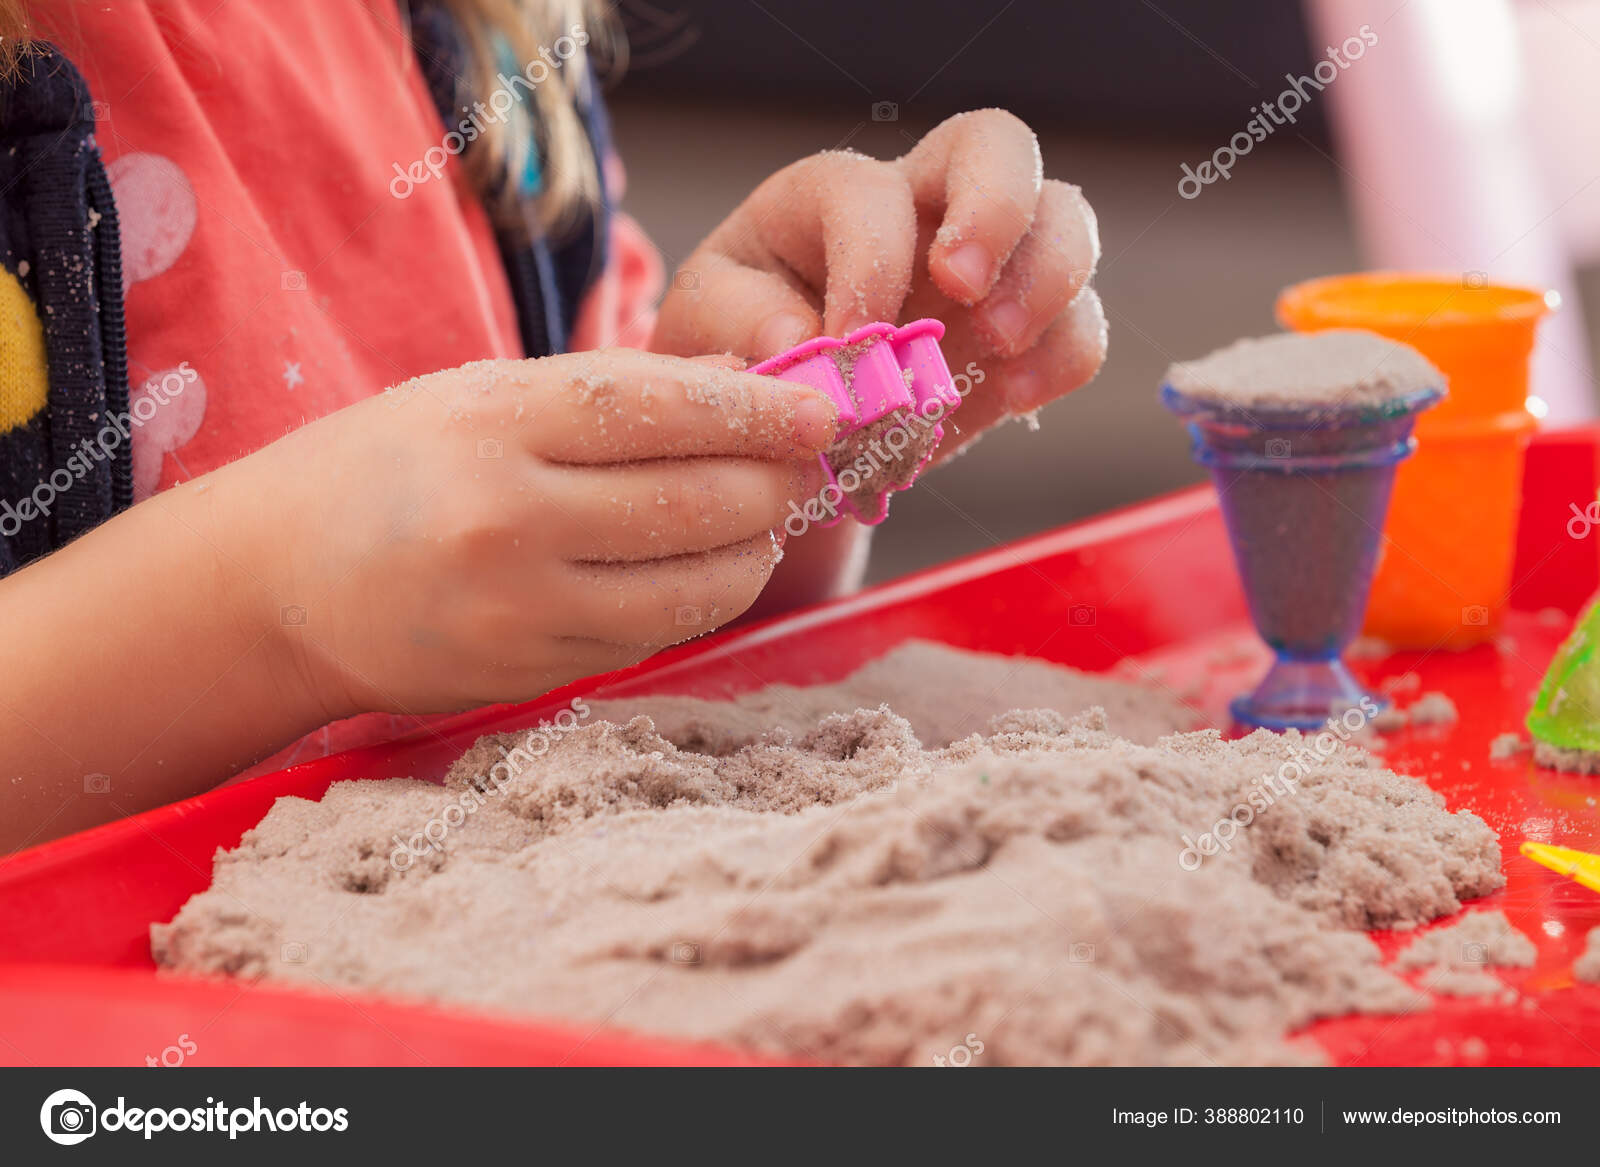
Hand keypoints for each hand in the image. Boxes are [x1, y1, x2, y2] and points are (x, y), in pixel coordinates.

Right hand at [229, 351, 834, 715]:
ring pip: (690, 587)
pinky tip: (703, 570)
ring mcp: (516, 611)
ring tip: (766, 521)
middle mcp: (504, 519)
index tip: (820, 410)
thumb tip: (746, 388)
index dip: (759, 409)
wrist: (274, 583)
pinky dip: (695, 601)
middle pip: (694, 502)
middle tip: (804, 468)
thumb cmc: (386, 468)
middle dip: (774, 484)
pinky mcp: (526, 674)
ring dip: (753, 553)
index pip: (662, 407)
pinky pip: (649, 636)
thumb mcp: (478, 396)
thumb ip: (608, 395)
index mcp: (492, 422)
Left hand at [652, 108, 1104, 461]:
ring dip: (1047, 278)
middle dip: (993, 207)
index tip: (849, 340)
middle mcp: (926, 208)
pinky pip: (1081, 323)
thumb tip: (796, 339)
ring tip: (996, 344)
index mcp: (834, 196)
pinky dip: (1062, 357)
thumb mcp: (706, 330)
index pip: (870, 191)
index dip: (868, 260)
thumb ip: (739, 327)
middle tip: (962, 285)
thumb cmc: (737, 349)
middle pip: (996, 145)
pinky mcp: (1026, 332)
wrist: (781, 417)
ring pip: (1064, 218)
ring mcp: (991, 265)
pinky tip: (1011, 399)